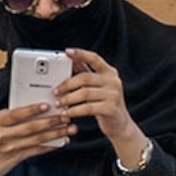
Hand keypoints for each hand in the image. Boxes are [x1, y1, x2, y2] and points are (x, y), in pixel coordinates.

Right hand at [0, 99, 73, 175]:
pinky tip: (60, 142)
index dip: (32, 110)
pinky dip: (50, 146)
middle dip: (50, 121)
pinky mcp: (16, 159)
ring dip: (55, 134)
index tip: (47, 106)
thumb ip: (6, 117)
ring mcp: (8, 148)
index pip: (15, 114)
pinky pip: (36, 151)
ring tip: (68, 129)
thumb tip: (31, 108)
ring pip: (36, 139)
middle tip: (65, 117)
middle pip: (29, 127)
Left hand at [55, 50, 148, 168]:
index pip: (94, 58)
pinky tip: (67, 113)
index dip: (80, 54)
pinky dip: (74, 111)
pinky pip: (88, 108)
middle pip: (84, 78)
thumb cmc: (105, 103)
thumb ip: (86, 72)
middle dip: (67, 85)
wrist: (119, 124)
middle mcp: (114, 81)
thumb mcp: (97, 86)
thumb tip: (72, 59)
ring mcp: (114, 95)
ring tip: (59, 104)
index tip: (67, 51)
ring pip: (84, 93)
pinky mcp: (111, 108)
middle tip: (55, 91)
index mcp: (109, 72)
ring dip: (68, 99)